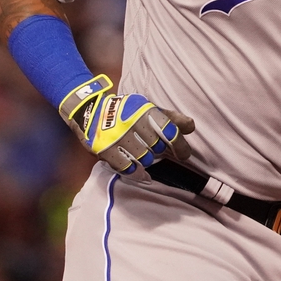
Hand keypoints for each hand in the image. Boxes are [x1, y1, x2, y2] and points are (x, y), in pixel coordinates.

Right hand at [59, 75, 193, 175]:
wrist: (89, 109)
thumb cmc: (126, 110)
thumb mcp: (148, 107)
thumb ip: (171, 117)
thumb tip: (191, 127)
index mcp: (145, 110)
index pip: (170, 130)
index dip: (180, 145)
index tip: (184, 155)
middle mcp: (132, 122)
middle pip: (157, 147)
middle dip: (159, 151)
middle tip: (154, 149)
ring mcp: (117, 136)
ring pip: (144, 159)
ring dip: (146, 160)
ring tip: (142, 154)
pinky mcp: (104, 149)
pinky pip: (126, 168)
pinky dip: (135, 172)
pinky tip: (138, 172)